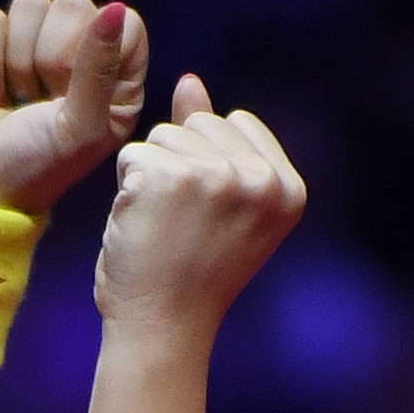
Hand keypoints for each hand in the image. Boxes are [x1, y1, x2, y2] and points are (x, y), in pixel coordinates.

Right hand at [0, 0, 147, 215]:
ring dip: (15, 60)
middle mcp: (75, 58)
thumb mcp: (79, 128)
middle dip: (49, 56)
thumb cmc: (32, 169)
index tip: (73, 91)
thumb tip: (114, 9)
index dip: (95, 47)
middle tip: (38, 101)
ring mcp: (28, 48)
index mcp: (114, 82)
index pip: (122, 22)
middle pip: (72, 5)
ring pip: (30, 4)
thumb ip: (100, 68)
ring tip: (11, 101)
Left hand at [94, 76, 305, 336]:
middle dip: (178, 167)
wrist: (160, 331)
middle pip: (199, 125)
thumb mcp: (216, 207)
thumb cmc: (186, 276)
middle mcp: (261, 179)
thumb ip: (213, 141)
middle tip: (181, 230)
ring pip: (163, 136)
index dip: (206, 166)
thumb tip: (189, 81)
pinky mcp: (170, 177)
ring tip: (163, 230)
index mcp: (288, 188)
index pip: (235, 124)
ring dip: (150, 179)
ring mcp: (218, 175)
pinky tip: (140, 228)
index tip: (206, 222)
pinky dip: (124, 191)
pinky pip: (132, 155)